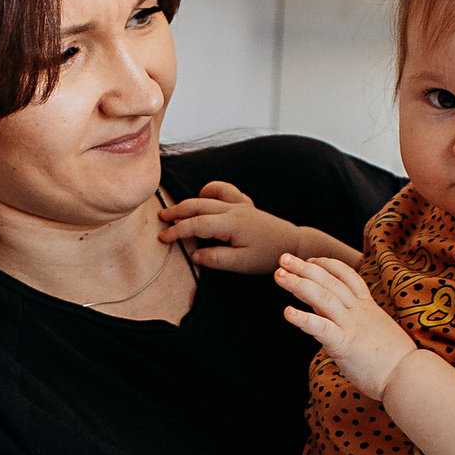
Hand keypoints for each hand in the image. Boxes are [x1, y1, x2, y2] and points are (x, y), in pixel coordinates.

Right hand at [157, 181, 301, 272]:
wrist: (293, 244)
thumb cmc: (268, 255)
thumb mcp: (241, 264)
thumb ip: (215, 259)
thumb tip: (195, 255)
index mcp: (230, 223)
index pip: (196, 224)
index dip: (177, 231)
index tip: (163, 238)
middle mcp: (233, 209)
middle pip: (198, 205)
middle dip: (177, 211)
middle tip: (161, 218)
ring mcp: (240, 204)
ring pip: (210, 194)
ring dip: (192, 199)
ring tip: (179, 209)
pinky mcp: (246, 205)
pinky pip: (226, 190)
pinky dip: (212, 192)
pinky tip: (207, 200)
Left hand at [275, 253, 417, 396]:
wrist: (410, 377)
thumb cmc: (394, 361)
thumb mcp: (377, 332)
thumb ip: (356, 323)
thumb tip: (334, 322)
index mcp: (368, 307)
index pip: (346, 276)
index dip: (327, 265)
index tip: (311, 260)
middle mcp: (359, 312)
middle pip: (329, 281)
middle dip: (305, 267)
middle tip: (284, 258)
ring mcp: (352, 326)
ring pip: (323, 297)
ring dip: (298, 284)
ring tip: (279, 276)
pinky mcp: (345, 345)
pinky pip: (321, 328)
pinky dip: (303, 319)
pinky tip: (287, 312)